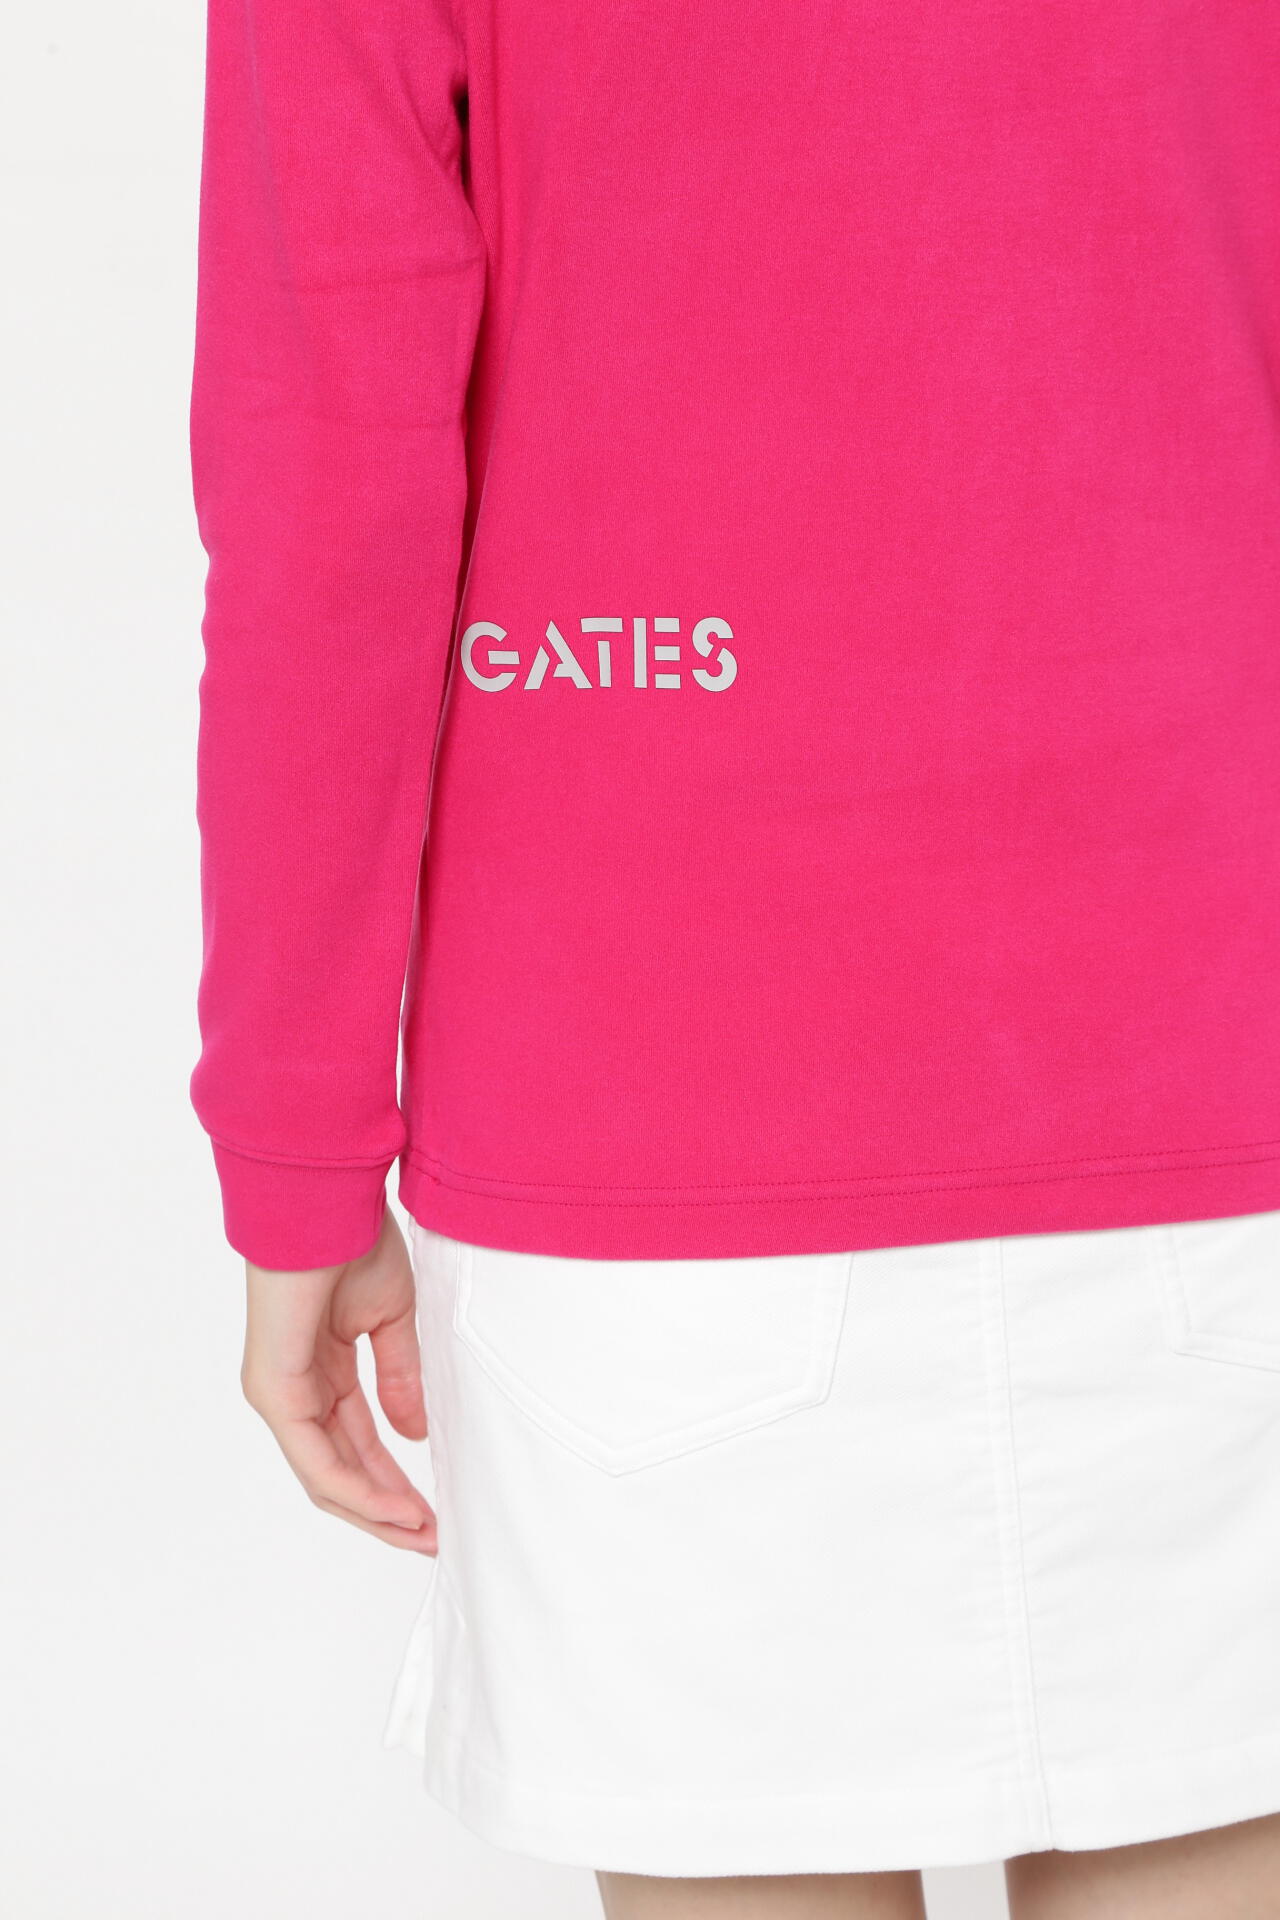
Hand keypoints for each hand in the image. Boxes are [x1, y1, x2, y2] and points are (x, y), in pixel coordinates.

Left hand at [240, 1207, 436, 1553]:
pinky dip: (357, 1489)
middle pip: (338, 1473)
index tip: (435, 1508)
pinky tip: (393, 1507)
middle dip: (386, 1510)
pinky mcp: (274, 1392)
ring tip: (421, 1533)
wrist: (326, 1204)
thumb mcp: (391, 1319)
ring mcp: (279, 1395)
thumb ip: (399, 1378)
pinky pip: (316, 1460)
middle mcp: (293, 1391)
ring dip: (375, 1512)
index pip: (356, 1444)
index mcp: (319, 1372)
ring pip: (325, 1478)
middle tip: (432, 1537)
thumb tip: (414, 1434)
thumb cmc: (354, 1243)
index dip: (395, 1479)